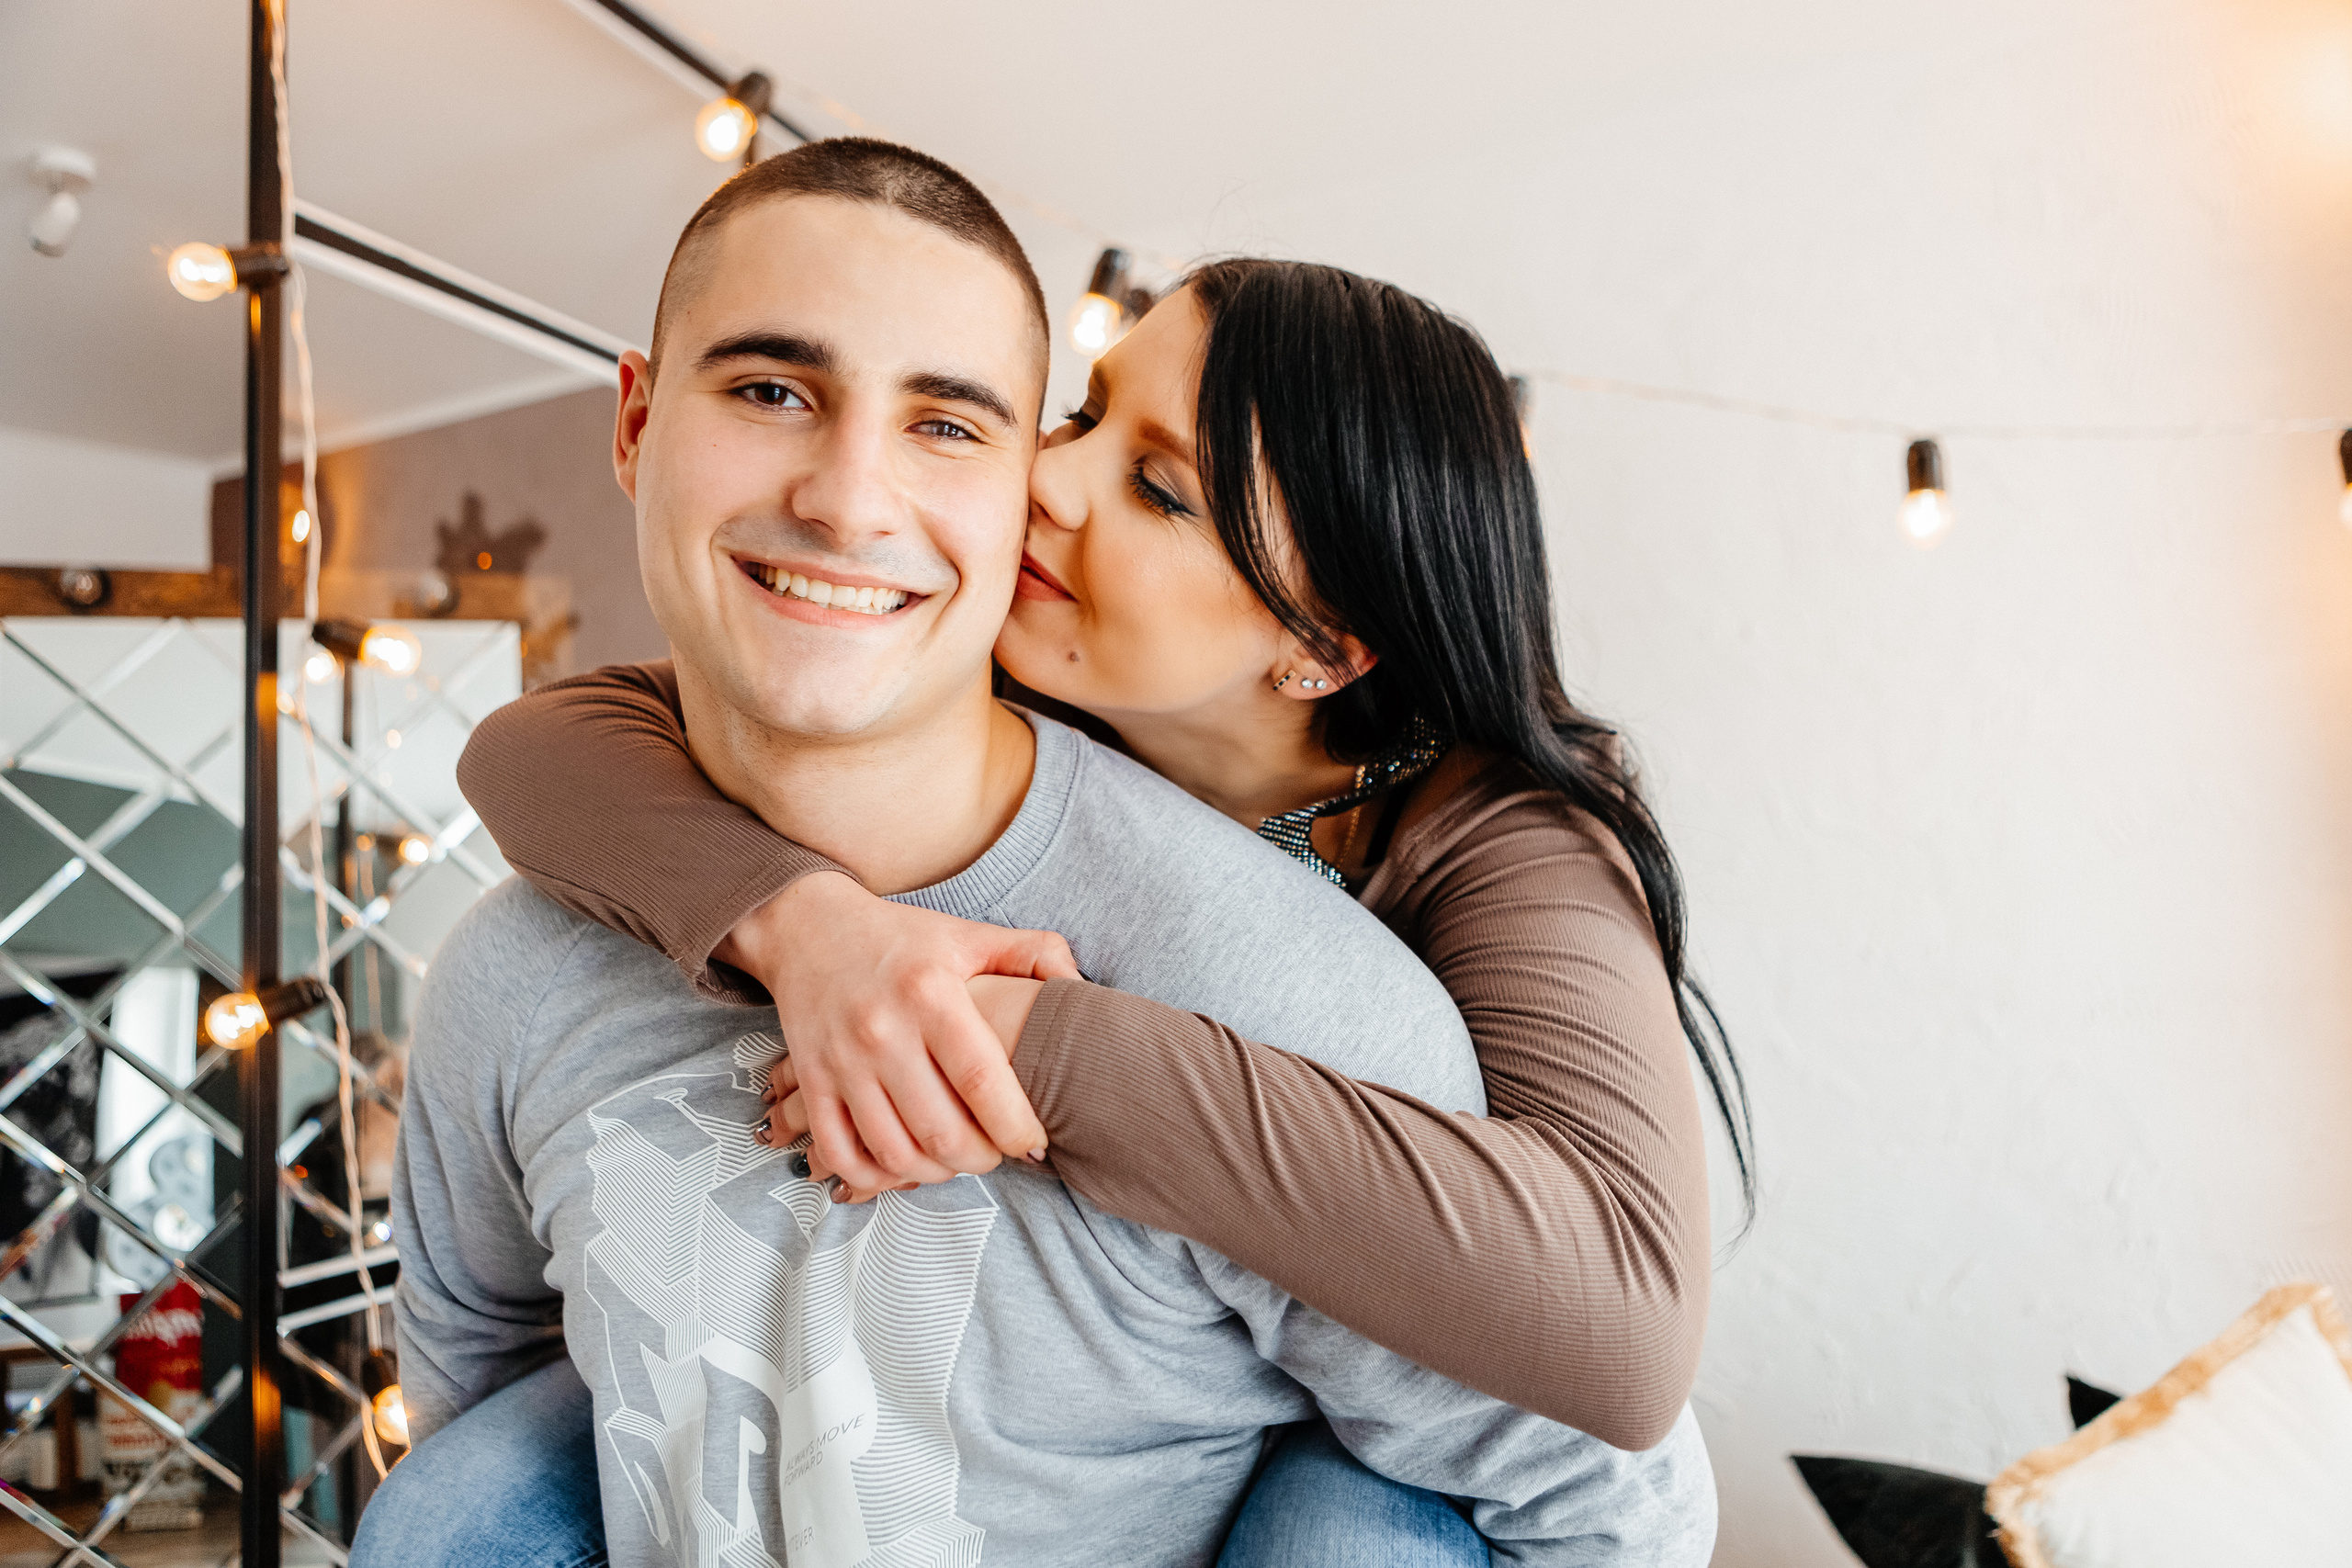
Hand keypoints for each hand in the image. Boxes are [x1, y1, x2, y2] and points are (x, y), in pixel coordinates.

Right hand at [724, 872, 1073, 1193]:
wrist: (809, 927)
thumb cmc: (903, 939)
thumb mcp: (970, 934)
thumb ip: (1035, 952)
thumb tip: (1080, 987)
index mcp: (931, 994)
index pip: (983, 1082)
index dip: (1017, 1127)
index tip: (1035, 1142)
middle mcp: (883, 1031)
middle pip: (941, 1132)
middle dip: (982, 1159)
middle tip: (997, 1152)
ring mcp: (841, 1061)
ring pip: (894, 1153)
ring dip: (935, 1172)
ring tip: (956, 1157)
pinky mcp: (810, 1081)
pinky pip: (842, 1153)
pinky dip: (876, 1176)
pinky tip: (903, 1162)